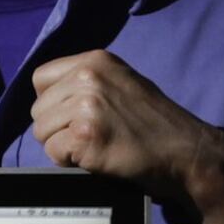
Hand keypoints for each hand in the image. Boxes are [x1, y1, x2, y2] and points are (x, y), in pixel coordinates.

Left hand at [30, 49, 220, 206]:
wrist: (185, 152)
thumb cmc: (154, 124)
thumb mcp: (120, 84)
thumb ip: (86, 84)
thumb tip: (48, 99)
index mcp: (95, 61)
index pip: (40, 79)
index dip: (51, 103)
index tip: (73, 116)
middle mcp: (87, 77)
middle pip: (38, 110)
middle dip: (56, 129)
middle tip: (90, 136)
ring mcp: (86, 105)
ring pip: (42, 132)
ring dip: (62, 146)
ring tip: (95, 146)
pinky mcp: (84, 135)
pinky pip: (53, 153)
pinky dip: (70, 162)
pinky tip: (97, 158)